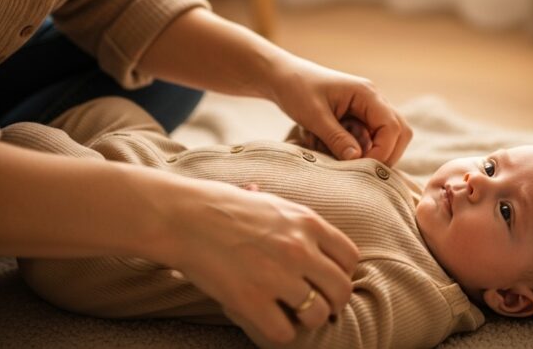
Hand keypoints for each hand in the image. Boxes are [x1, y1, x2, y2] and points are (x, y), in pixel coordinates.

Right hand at [159, 177, 359, 343]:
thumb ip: (297, 222)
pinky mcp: (251, 300)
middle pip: (341, 290)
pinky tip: (266, 319)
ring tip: (289, 312)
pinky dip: (278, 331)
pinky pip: (285, 332)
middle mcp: (299, 249)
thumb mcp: (270, 202)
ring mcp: (277, 276)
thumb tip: (312, 237)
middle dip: (332, 302)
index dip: (341, 273)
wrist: (182, 216)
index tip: (326, 280)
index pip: (349, 258)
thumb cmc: (221, 205)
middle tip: (315, 304)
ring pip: (316, 314)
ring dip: (305, 318)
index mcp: (306, 222)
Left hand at [268, 57, 412, 165]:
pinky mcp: (359, 116)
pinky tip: (343, 152)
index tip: (361, 166)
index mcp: (366, 93)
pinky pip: (373, 136)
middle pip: (400, 132)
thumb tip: (357, 159)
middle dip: (387, 154)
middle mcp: (373, 99)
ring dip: (376, 152)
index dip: (382, 151)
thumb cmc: (296, 89)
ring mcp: (368, 108)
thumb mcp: (314, 116)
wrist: (282, 77)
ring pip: (390, 136)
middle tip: (363, 169)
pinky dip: (364, 148)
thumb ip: (337, 138)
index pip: (392, 127)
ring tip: (351, 161)